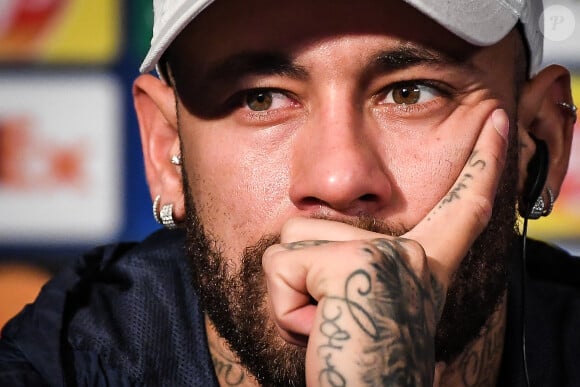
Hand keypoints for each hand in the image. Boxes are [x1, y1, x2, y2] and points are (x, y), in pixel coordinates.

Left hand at [262, 107, 508, 385]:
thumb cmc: (355, 358)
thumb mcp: (361, 298)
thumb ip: (350, 257)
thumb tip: (308, 219)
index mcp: (422, 263)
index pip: (459, 205)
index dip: (483, 162)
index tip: (497, 122)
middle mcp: (412, 255)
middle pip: (316, 225)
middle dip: (302, 273)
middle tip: (337, 320)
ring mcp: (386, 256)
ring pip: (291, 241)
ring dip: (294, 290)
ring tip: (328, 321)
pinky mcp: (354, 265)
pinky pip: (282, 268)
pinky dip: (286, 305)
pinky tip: (319, 328)